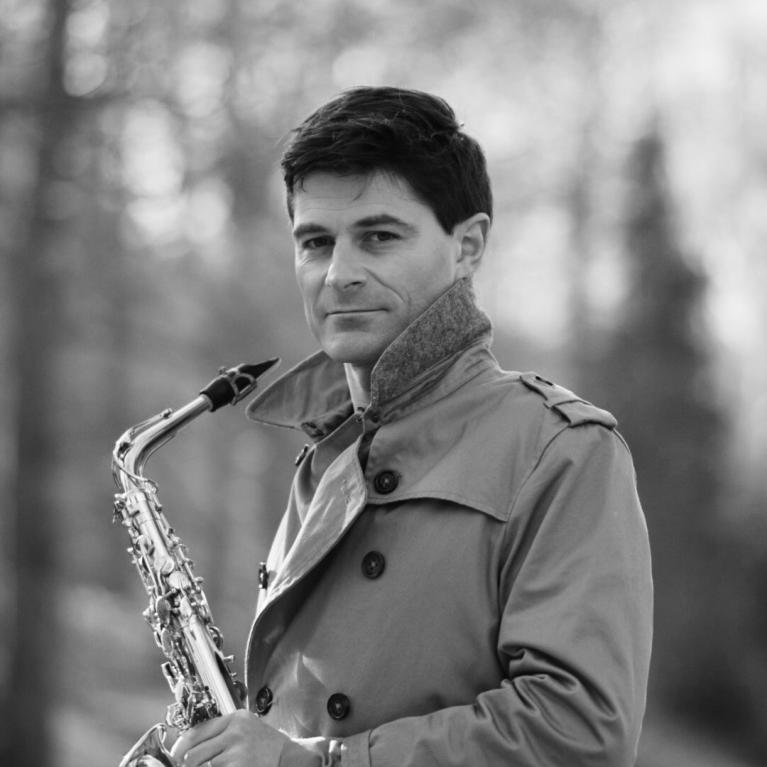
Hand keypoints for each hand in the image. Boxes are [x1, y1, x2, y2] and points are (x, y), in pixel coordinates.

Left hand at [169, 710, 316, 766]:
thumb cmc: (267, 745)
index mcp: (235, 719)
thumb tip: (189, 745)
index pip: (196, 732)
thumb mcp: (246, 727)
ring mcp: (238, 754)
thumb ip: (222, 731)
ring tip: (212, 766)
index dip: (180, 747)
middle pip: (194, 754)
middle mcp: (235, 733)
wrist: (291, 757)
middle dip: (187, 765)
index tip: (175, 756)